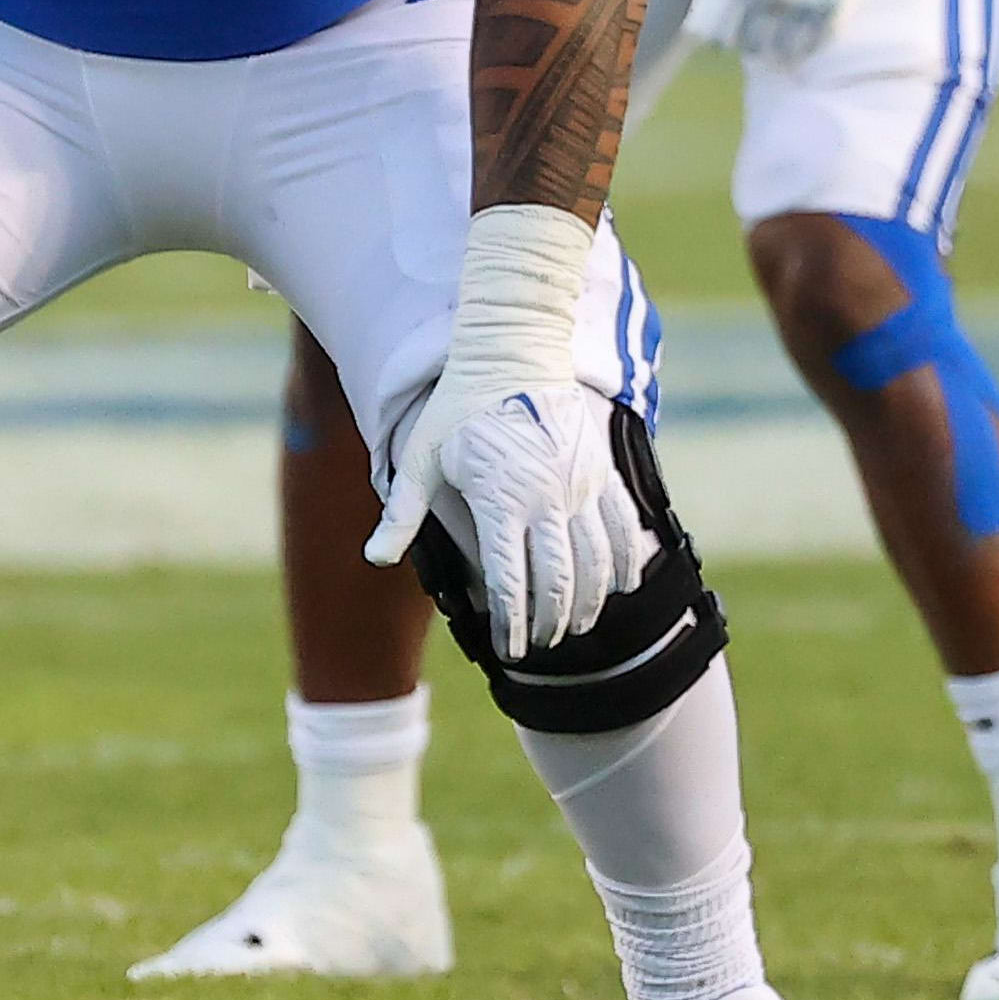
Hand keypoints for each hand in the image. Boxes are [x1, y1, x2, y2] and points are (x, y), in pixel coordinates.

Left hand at [370, 377, 650, 656]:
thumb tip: (373, 558)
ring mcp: (580, 485)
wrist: (512, 352)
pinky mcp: (601, 472)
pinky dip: (625, 564)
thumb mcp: (420, 457)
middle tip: (539, 644)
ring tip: (574, 627)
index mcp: (500, 499)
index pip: (510, 580)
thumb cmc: (457, 407)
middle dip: (549, 623)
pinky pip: (624, 528)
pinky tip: (619, 588)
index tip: (508, 647)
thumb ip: (400, 513)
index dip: (511, 623)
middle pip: (557, 581)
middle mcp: (546, 498)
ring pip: (596, 562)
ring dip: (587, 603)